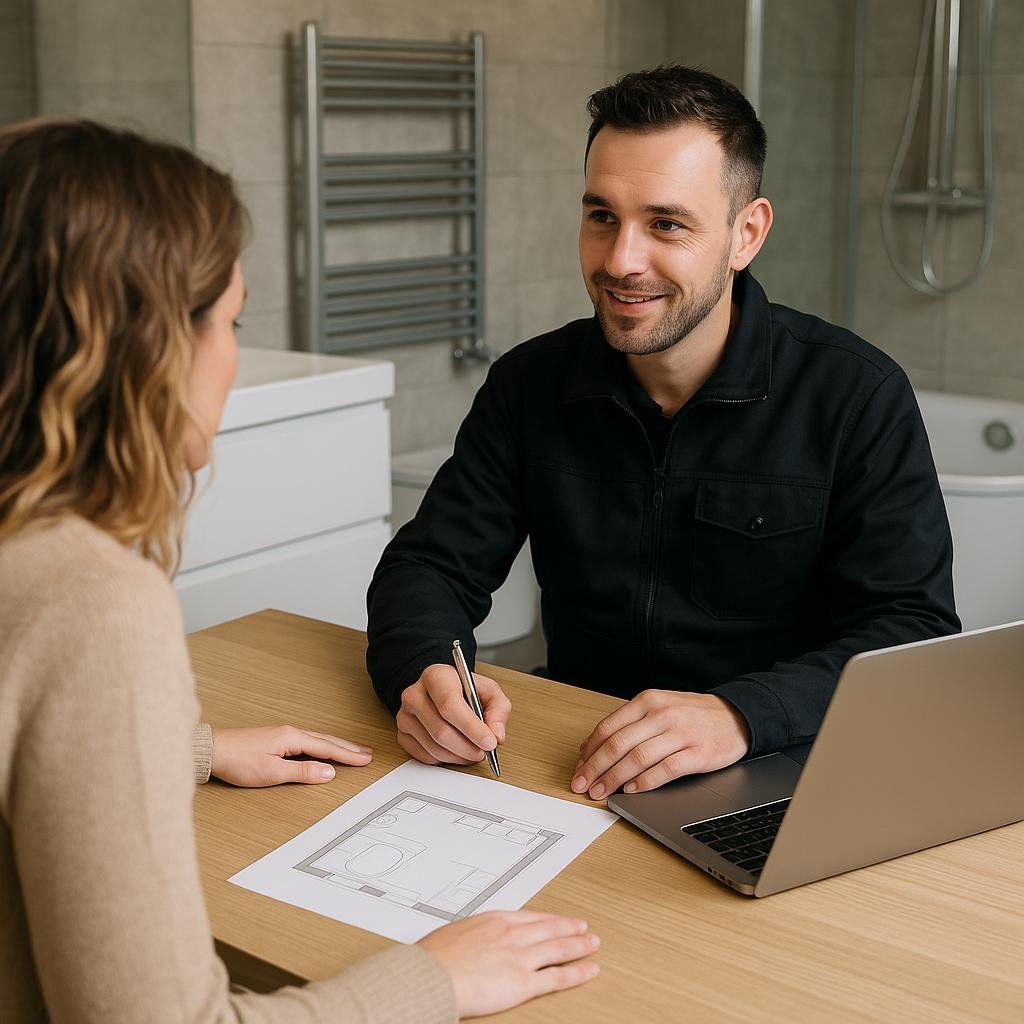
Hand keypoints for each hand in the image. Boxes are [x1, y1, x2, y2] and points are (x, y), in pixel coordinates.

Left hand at [210, 725, 371, 786]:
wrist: (211, 750)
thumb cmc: (237, 760)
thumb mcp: (272, 773)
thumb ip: (302, 773)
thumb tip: (329, 773)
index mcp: (292, 738)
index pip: (327, 747)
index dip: (348, 755)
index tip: (365, 760)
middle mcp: (290, 732)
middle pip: (326, 740)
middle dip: (348, 747)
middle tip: (367, 753)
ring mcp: (283, 734)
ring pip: (317, 739)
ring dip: (337, 745)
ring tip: (352, 750)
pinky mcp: (275, 738)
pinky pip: (307, 740)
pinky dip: (322, 745)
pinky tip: (323, 749)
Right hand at [396, 663, 510, 765]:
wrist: (440, 691)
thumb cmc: (463, 690)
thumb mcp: (488, 690)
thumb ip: (498, 709)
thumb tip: (496, 735)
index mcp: (436, 676)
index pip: (450, 705)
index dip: (472, 727)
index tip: (489, 742)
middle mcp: (414, 694)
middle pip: (441, 730)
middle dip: (468, 747)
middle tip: (484, 752)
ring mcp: (405, 716)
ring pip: (434, 747)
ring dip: (459, 756)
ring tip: (473, 752)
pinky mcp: (402, 734)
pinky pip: (425, 757)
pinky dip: (446, 760)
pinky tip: (457, 752)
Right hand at [418, 911, 599, 1016]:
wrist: (431, 974)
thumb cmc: (436, 956)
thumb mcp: (458, 932)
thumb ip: (476, 934)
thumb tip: (476, 939)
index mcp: (496, 920)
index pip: (532, 917)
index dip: (551, 919)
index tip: (560, 919)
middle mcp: (512, 935)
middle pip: (551, 928)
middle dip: (571, 928)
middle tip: (584, 928)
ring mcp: (520, 958)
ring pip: (560, 948)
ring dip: (580, 946)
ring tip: (592, 945)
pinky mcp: (523, 982)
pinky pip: (558, 976)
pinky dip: (578, 972)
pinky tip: (589, 970)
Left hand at [571, 691, 749, 798]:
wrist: (736, 716)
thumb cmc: (692, 715)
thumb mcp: (657, 708)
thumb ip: (627, 723)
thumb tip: (588, 747)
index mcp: (647, 701)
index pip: (609, 727)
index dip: (590, 752)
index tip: (579, 769)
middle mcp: (661, 714)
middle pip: (618, 744)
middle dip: (595, 768)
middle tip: (582, 785)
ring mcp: (680, 733)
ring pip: (638, 758)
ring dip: (614, 778)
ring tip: (601, 792)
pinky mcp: (698, 753)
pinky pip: (666, 769)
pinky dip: (645, 782)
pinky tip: (632, 790)